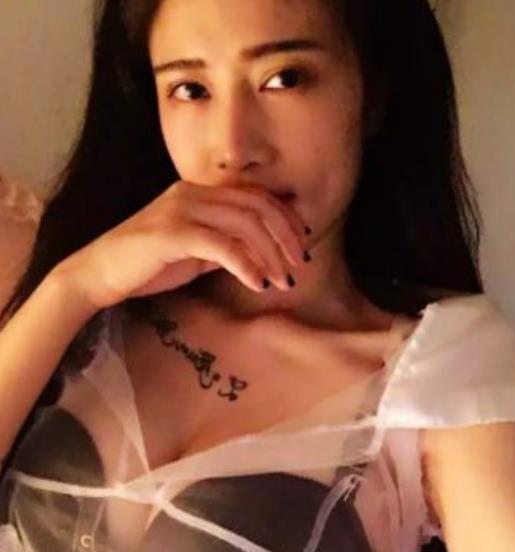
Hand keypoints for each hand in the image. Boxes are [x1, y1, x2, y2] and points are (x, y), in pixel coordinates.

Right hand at [59, 180, 308, 310]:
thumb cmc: (148, 265)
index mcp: (199, 191)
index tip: (301, 246)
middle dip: (285, 237)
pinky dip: (246, 265)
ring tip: (283, 282)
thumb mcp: (196, 252)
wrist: (100, 273)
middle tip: (298, 267)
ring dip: (270, 255)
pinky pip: (221, 245)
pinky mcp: (171, 233)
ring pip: (244, 224)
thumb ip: (226, 245)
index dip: (285, 218)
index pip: (255, 196)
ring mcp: (181, 209)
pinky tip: (257, 284)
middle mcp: (192, 193)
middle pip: (257, 206)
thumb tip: (261, 254)